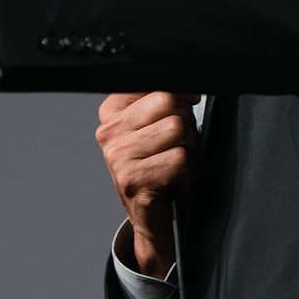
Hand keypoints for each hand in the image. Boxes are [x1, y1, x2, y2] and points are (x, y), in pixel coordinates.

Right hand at [97, 91, 198, 275]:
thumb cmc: (160, 166)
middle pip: (168, 100)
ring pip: (177, 128)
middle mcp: (108, 132)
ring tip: (174, 164)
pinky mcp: (133, 180)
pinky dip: (187, 172)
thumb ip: (164, 100)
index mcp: (111, 112)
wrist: (152, 219)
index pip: (152, 80)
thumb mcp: (156, 126)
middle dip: (185, 122)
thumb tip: (189, 88)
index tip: (185, 105)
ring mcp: (118, 156)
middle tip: (177, 145)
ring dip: (187, 149)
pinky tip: (172, 181)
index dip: (179, 91)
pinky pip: (180, 158)